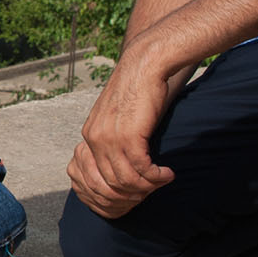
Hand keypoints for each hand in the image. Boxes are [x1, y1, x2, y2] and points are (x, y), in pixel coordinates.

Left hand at [67, 56, 174, 217]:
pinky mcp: (129, 137)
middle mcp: (95, 138)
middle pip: (111, 183)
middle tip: (154, 188)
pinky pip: (142, 169)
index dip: (119, 188)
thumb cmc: (137, 89)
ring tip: (163, 180)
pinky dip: (156, 176)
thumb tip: (127, 164)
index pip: (97, 176)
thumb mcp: (118, 117)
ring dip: (148, 185)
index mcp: (89, 135)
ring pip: (126, 180)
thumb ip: (116, 139)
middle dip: (134, 191)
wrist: (144, 65)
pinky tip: (167, 174)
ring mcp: (110, 139)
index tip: (138, 188)